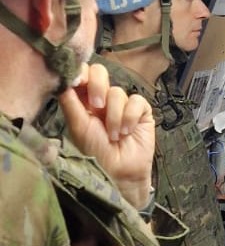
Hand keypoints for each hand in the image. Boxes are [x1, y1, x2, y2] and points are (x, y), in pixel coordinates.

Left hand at [59, 63, 155, 207]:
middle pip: (100, 72)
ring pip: (118, 92)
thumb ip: (70, 100)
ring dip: (114, 116)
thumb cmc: (95, 153)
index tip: (78, 80)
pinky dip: (130, 117)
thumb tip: (63, 78)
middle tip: (97, 106)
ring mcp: (122, 105)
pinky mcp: (141, 112)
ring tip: (114, 136)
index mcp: (83, 101)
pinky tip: (128, 132)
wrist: (119, 173)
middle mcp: (102, 99)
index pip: (82, 74)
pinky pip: (136, 101)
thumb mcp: (77, 126)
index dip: (81, 72)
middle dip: (98, 87)